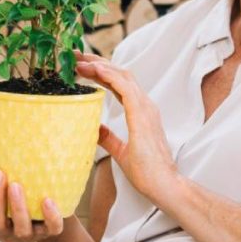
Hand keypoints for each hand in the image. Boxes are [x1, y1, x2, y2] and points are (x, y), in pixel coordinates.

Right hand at [0, 141, 65, 241]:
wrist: (44, 215)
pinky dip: (50, 217)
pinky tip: (47, 200)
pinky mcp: (48, 233)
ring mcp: (26, 236)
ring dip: (17, 207)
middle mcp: (4, 232)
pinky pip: (51, 229)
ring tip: (16, 185)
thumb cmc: (13, 196)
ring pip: (20, 229)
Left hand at [73, 50, 181, 201]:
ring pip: (123, 76)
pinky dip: (110, 76)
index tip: (83, 67)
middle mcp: (145, 106)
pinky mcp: (142, 116)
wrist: (163, 185)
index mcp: (141, 112)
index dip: (102, 72)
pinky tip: (96, 70)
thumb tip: (96, 130)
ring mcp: (145, 109)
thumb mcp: (121, 151)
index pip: (120, 84)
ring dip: (101, 66)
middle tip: (77, 56)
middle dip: (99, 62)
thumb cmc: (147, 171)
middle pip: (121, 74)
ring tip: (81, 61)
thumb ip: (109, 138)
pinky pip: (125, 89)